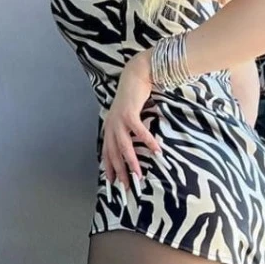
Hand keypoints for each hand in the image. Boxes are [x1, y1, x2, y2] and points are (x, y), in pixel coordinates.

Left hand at [102, 49, 162, 188]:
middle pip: (114, 154)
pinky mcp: (130, 113)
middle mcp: (111, 126)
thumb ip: (126, 130)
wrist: (135, 76)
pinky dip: (148, 142)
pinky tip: (157, 151)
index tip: (113, 185)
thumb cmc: (133, 98)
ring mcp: (119, 120)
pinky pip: (139, 132)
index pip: (107, 154)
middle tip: (127, 188)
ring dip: (132, 162)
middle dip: (120, 172)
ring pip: (124, 147)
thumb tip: (132, 145)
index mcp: (109, 129)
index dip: (109, 169)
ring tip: (139, 176)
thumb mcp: (126, 117)